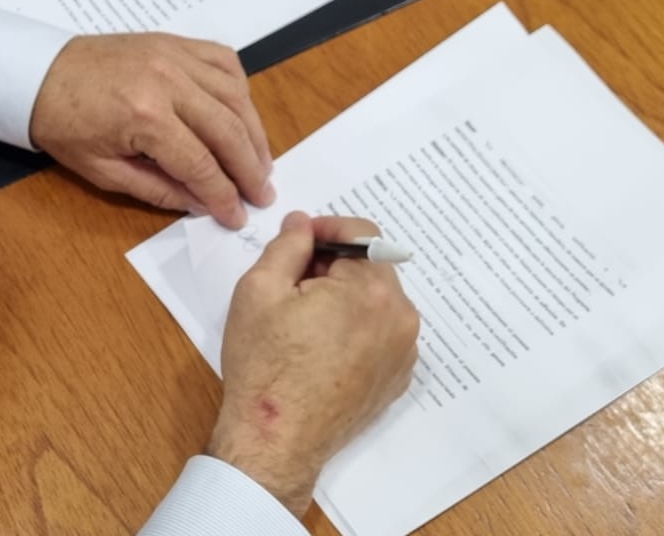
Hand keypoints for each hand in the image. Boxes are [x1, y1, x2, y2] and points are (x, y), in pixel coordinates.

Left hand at [29, 33, 274, 227]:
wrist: (38, 74)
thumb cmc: (63, 124)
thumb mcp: (103, 172)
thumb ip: (158, 189)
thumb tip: (203, 203)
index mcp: (145, 116)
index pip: (201, 164)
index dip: (224, 195)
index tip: (238, 216)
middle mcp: (168, 81)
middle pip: (228, 130)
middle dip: (250, 169)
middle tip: (262, 194)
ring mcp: (175, 55)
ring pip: (236, 96)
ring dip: (254, 133)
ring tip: (261, 163)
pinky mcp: (176, 42)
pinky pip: (224, 63)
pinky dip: (240, 91)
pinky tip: (242, 117)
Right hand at [208, 212, 419, 516]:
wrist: (277, 439)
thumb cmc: (264, 365)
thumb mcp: (259, 290)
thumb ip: (287, 246)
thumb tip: (303, 224)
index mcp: (371, 290)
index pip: (361, 233)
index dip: (326, 229)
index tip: (299, 243)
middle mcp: (400, 318)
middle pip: (371, 268)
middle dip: (335, 266)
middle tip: (294, 285)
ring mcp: (403, 351)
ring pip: (377, 301)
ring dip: (347, 298)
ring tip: (306, 321)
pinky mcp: (397, 377)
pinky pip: (382, 334)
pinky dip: (357, 329)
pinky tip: (322, 348)